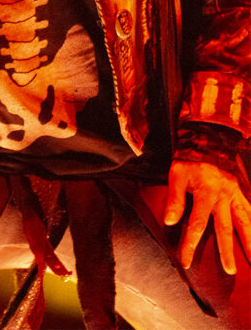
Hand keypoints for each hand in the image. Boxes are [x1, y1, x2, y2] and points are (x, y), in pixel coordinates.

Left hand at [164, 159, 250, 274]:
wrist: (206, 141)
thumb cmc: (188, 161)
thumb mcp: (176, 175)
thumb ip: (175, 199)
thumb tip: (169, 222)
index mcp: (205, 192)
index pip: (197, 224)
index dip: (190, 244)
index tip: (185, 261)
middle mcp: (223, 196)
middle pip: (225, 228)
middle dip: (226, 251)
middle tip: (229, 271)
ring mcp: (235, 194)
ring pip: (245, 222)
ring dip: (250, 242)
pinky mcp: (241, 192)